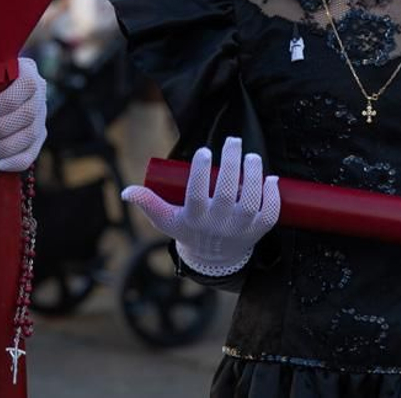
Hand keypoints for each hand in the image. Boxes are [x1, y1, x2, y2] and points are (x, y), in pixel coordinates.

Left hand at [0, 58, 47, 172]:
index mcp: (23, 72)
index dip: (7, 103)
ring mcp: (39, 117)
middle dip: (1, 129)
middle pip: (29, 114)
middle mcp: (37, 93)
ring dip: (4, 147)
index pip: (26, 85)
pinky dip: (15, 162)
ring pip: (30, 135)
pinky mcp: (36, 140)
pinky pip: (32, 154)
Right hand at [121, 137, 280, 276]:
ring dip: (253, 177)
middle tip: (232, 141)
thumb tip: (127, 191)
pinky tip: (271, 179)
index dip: (200, 171)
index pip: (197, 194)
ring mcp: (241, 228)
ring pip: (250, 202)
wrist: (214, 258)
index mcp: (194, 218)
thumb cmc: (188, 230)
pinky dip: (273, 196)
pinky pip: (270, 214)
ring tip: (252, 157)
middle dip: (231, 164)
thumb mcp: (166, 219)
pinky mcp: (259, 230)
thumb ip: (147, 203)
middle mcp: (219, 224)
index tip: (204, 150)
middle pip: (226, 193)